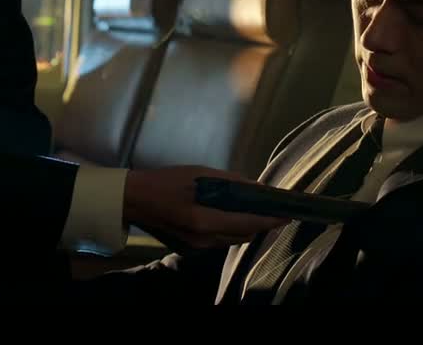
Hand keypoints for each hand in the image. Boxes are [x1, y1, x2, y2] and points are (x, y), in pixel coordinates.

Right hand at [123, 166, 287, 250]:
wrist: (135, 199)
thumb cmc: (167, 181)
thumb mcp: (200, 173)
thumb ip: (230, 182)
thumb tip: (255, 188)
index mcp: (205, 220)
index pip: (248, 222)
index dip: (270, 219)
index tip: (287, 214)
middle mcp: (204, 239)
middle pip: (244, 235)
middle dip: (261, 223)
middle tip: (273, 210)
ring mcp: (198, 247)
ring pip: (234, 239)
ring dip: (247, 227)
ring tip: (255, 211)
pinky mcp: (193, 248)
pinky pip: (221, 241)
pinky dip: (232, 230)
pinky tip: (232, 216)